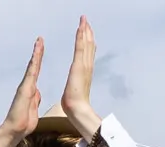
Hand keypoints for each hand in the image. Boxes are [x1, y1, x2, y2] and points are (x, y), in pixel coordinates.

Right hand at [0, 37, 44, 146]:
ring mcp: (25, 86)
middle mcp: (27, 85)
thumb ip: (34, 98)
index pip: (36, 71)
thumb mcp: (32, 107)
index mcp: (30, 89)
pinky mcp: (25, 89)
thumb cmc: (24, 122)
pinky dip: (34, 63)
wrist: (16, 129)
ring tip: (39, 41)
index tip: (42, 49)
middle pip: (34, 65)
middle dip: (37, 52)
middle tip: (40, 39)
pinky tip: (37, 54)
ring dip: (36, 53)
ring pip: (32, 66)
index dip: (39, 60)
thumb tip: (36, 92)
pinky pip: (31, 73)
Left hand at [58, 17, 100, 135]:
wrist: (77, 108)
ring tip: (83, 20)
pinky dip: (81, 36)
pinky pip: (80, 47)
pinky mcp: (79, 65)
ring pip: (86, 44)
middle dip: (87, 32)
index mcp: (85, 71)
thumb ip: (76, 84)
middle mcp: (87, 66)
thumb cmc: (75, 104)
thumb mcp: (75, 90)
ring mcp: (84, 65)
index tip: (85, 31)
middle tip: (85, 20)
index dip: (87, 41)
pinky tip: (81, 28)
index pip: (87, 53)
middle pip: (89, 45)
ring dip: (85, 30)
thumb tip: (75, 85)